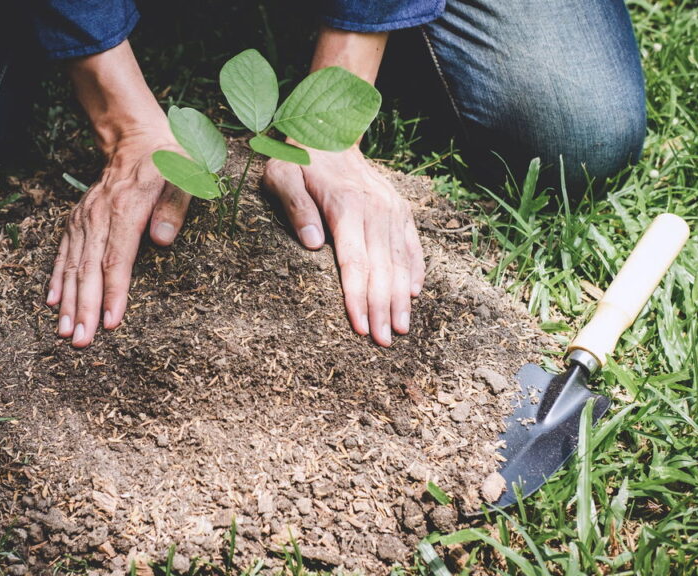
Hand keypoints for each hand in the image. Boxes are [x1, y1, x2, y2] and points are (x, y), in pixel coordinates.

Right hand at [45, 124, 190, 346]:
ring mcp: (84, 219)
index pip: (117, 259)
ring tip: (64, 332)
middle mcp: (99, 216)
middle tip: (81, 341)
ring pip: (72, 265)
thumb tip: (162, 241)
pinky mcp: (77, 221)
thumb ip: (175, 207)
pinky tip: (51, 303)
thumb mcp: (185, 177)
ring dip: (67, 301)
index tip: (110, 322)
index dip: (112, 293)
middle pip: (89, 269)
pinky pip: (62, 253)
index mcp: (126, 209)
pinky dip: (56, 278)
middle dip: (84, 308)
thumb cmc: (168, 163)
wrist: (136, 140)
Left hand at [263, 147, 424, 346]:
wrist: (330, 132)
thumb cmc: (299, 161)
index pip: (355, 262)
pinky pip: (412, 245)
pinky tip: (414, 296)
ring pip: (400, 261)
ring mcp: (392, 209)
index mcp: (346, 206)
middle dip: (382, 308)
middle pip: (381, 268)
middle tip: (383, 341)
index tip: (359, 326)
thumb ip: (296, 209)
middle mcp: (375, 209)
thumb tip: (312, 245)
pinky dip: (415, 270)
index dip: (358, 297)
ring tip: (401, 329)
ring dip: (401, 298)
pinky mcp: (400, 210)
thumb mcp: (282, 177)